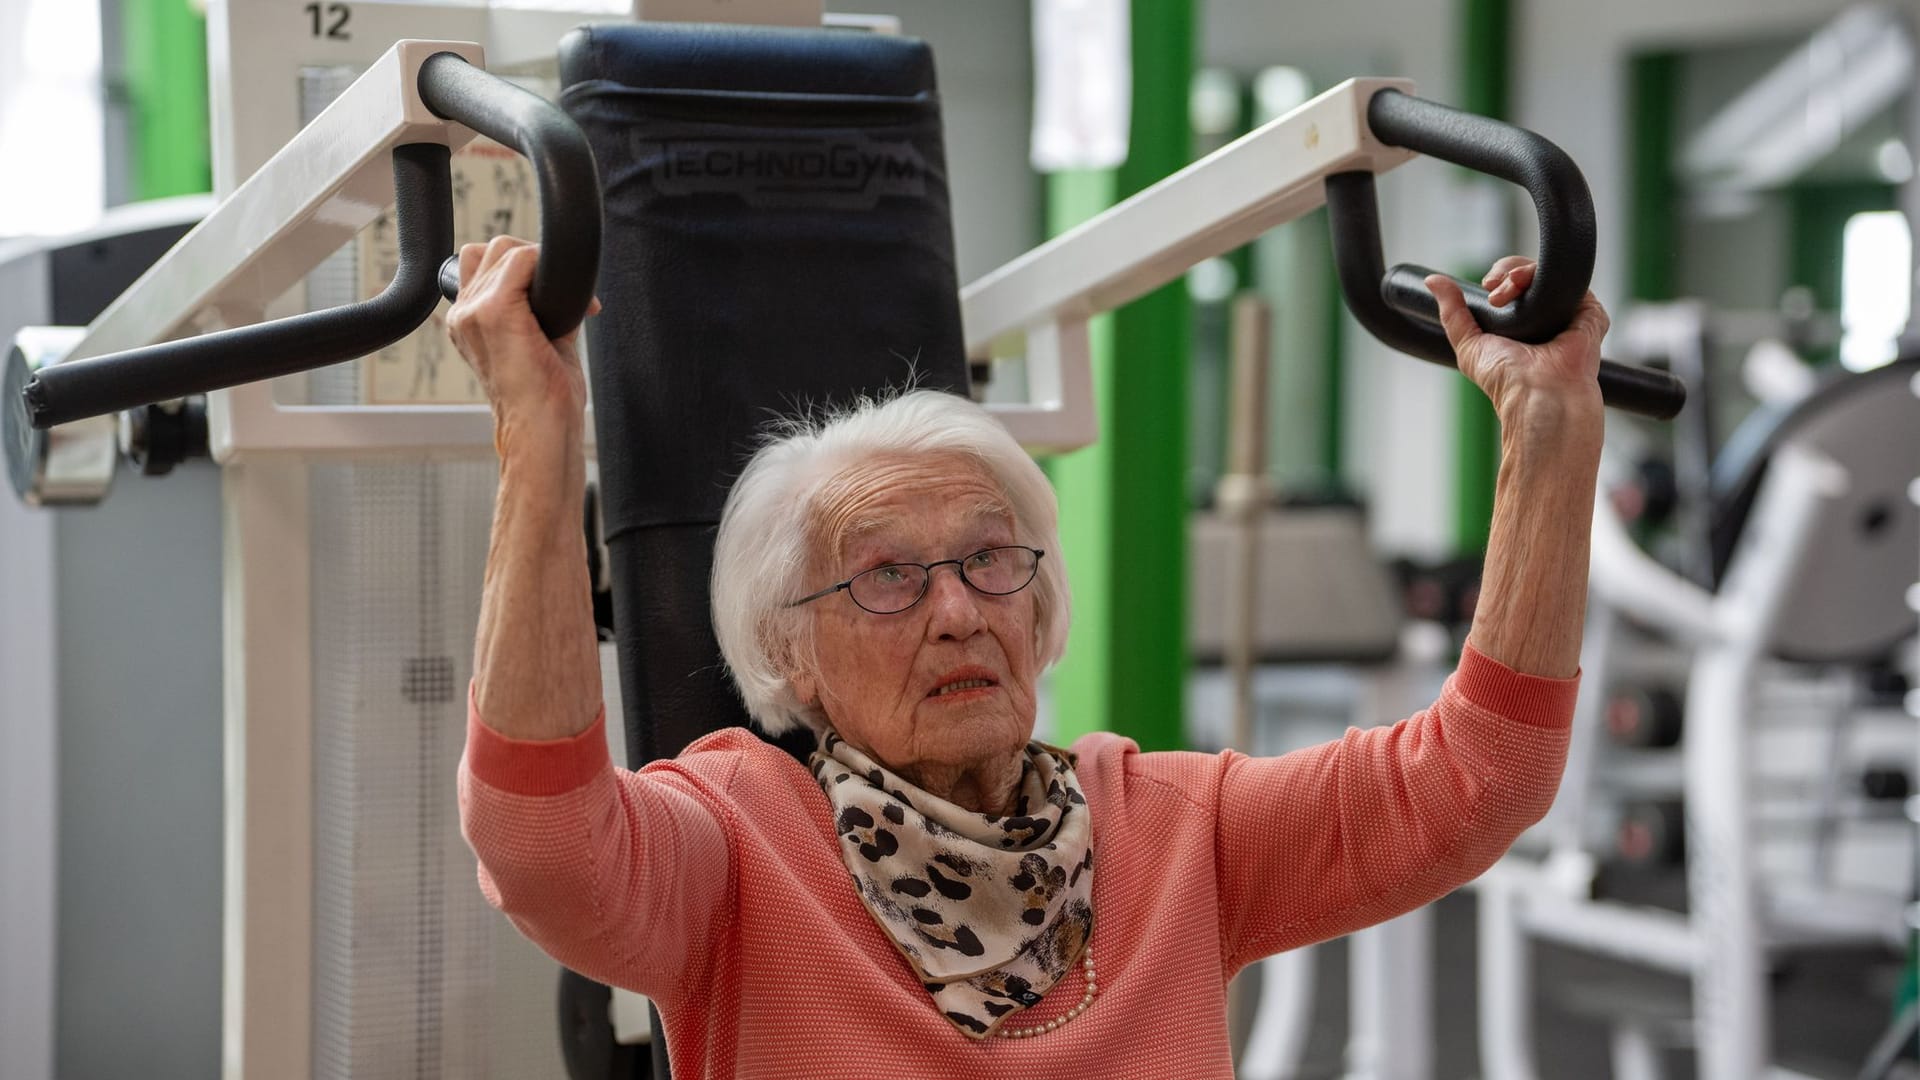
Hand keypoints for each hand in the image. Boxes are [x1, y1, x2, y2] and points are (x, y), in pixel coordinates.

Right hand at [445, 235, 600, 439]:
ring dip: (544, 267)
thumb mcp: (540, 340)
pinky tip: (566, 297)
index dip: (522, 267)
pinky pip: (521, 260)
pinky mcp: (494, 311)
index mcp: (467, 320)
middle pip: (494, 248)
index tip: (555, 296)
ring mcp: (474, 310)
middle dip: (534, 261)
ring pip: (508, 250)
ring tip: (574, 305)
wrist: (540, 428)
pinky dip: (545, 266)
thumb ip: (541, 307)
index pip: (482, 262)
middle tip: (569, 296)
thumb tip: (567, 285)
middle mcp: (463, 313)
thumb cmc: (544, 398)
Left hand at [1425, 256, 1608, 423]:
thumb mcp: (1469, 344)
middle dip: (1509, 270)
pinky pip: (1575, 283)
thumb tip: (1433, 281)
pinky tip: (1536, 288)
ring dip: (1526, 271)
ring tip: (1511, 288)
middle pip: (1529, 273)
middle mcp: (1544, 318)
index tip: (1488, 285)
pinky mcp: (1590, 315)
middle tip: (1497, 288)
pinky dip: (1554, 277)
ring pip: (1550, 274)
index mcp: (1520, 325)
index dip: (1499, 275)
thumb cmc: (1506, 381)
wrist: (1539, 395)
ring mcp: (1568, 315)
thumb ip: (1453, 313)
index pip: (1511, 284)